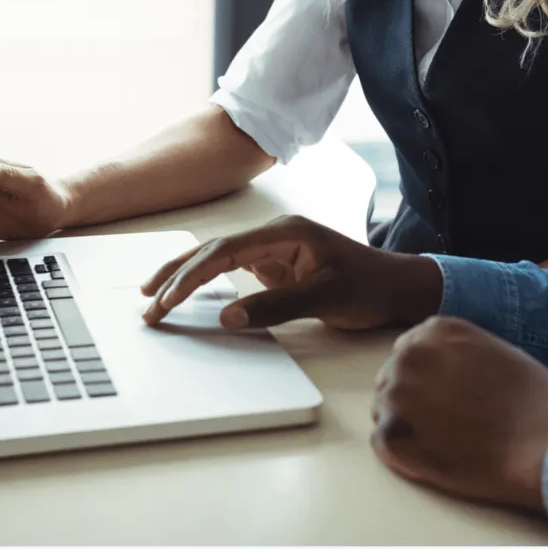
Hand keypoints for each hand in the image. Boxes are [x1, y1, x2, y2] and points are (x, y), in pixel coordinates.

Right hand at [140, 214, 442, 330]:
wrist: (400, 287)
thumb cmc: (371, 287)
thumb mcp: (326, 298)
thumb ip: (276, 306)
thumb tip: (227, 316)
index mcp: (284, 232)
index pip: (224, 251)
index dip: (191, 275)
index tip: (166, 299)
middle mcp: (274, 235)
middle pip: (212, 250)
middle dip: (176, 275)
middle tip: (147, 303)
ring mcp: (274, 250)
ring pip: (217, 258)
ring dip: (185, 275)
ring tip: (153, 294)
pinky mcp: (276, 265)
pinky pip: (232, 270)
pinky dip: (205, 281)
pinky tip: (186, 292)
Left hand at [370, 317, 547, 512]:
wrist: (543, 438)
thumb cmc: (530, 398)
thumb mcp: (491, 351)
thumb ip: (454, 354)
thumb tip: (436, 372)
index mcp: (434, 330)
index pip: (409, 352)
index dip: (427, 379)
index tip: (446, 396)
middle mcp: (408, 356)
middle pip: (392, 381)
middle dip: (412, 402)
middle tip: (446, 425)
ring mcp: (397, 395)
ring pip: (385, 412)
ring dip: (407, 428)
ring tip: (448, 441)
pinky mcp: (393, 436)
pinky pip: (383, 444)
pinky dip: (405, 454)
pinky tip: (438, 457)